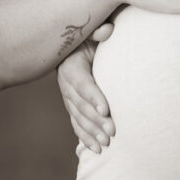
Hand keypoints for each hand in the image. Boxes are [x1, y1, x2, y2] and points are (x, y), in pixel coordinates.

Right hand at [57, 39, 114, 153]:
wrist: (74, 45)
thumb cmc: (87, 37)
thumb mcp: (89, 32)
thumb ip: (97, 32)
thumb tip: (108, 30)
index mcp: (71, 66)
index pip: (83, 84)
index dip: (93, 97)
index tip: (106, 109)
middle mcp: (66, 84)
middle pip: (81, 106)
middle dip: (96, 120)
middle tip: (112, 131)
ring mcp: (68, 97)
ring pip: (79, 118)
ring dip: (92, 132)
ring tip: (106, 143)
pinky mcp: (72, 106)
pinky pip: (77, 123)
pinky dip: (85, 137)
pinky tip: (96, 149)